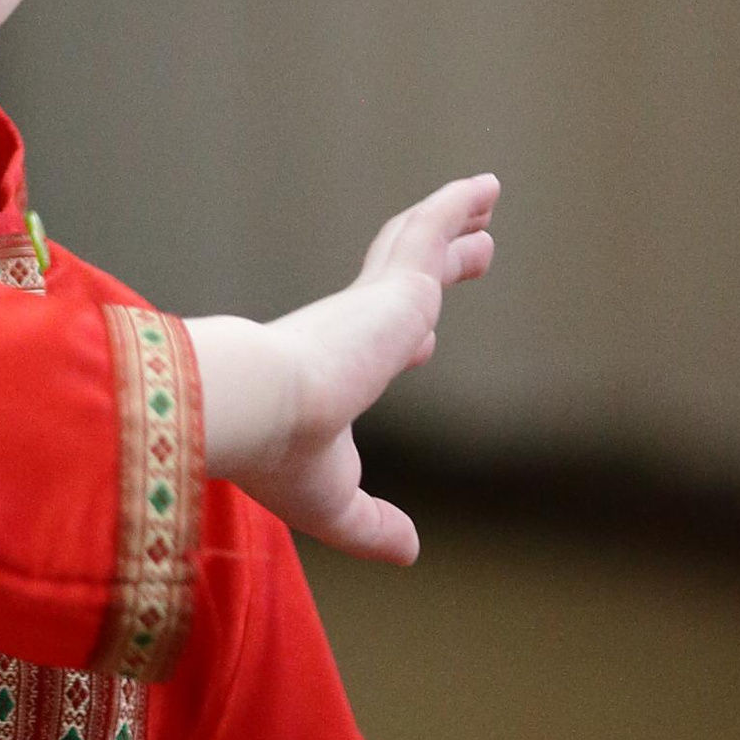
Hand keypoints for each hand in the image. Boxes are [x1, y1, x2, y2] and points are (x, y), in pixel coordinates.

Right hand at [185, 175, 499, 563]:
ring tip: (484, 203)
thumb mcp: (333, 503)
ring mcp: (373, 301)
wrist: (253, 408)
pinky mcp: (396, 282)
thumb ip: (371, 525)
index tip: (421, 341)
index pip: (375, 350)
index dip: (402, 342)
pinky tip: (486, 188)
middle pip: (401, 285)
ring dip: (452, 226)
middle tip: (467, 252)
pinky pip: (433, 230)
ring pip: (420, 247)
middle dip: (434, 267)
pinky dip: (458, 207)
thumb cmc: (279, 458)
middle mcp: (349, 330)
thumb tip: (410, 551)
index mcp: (330, 375)